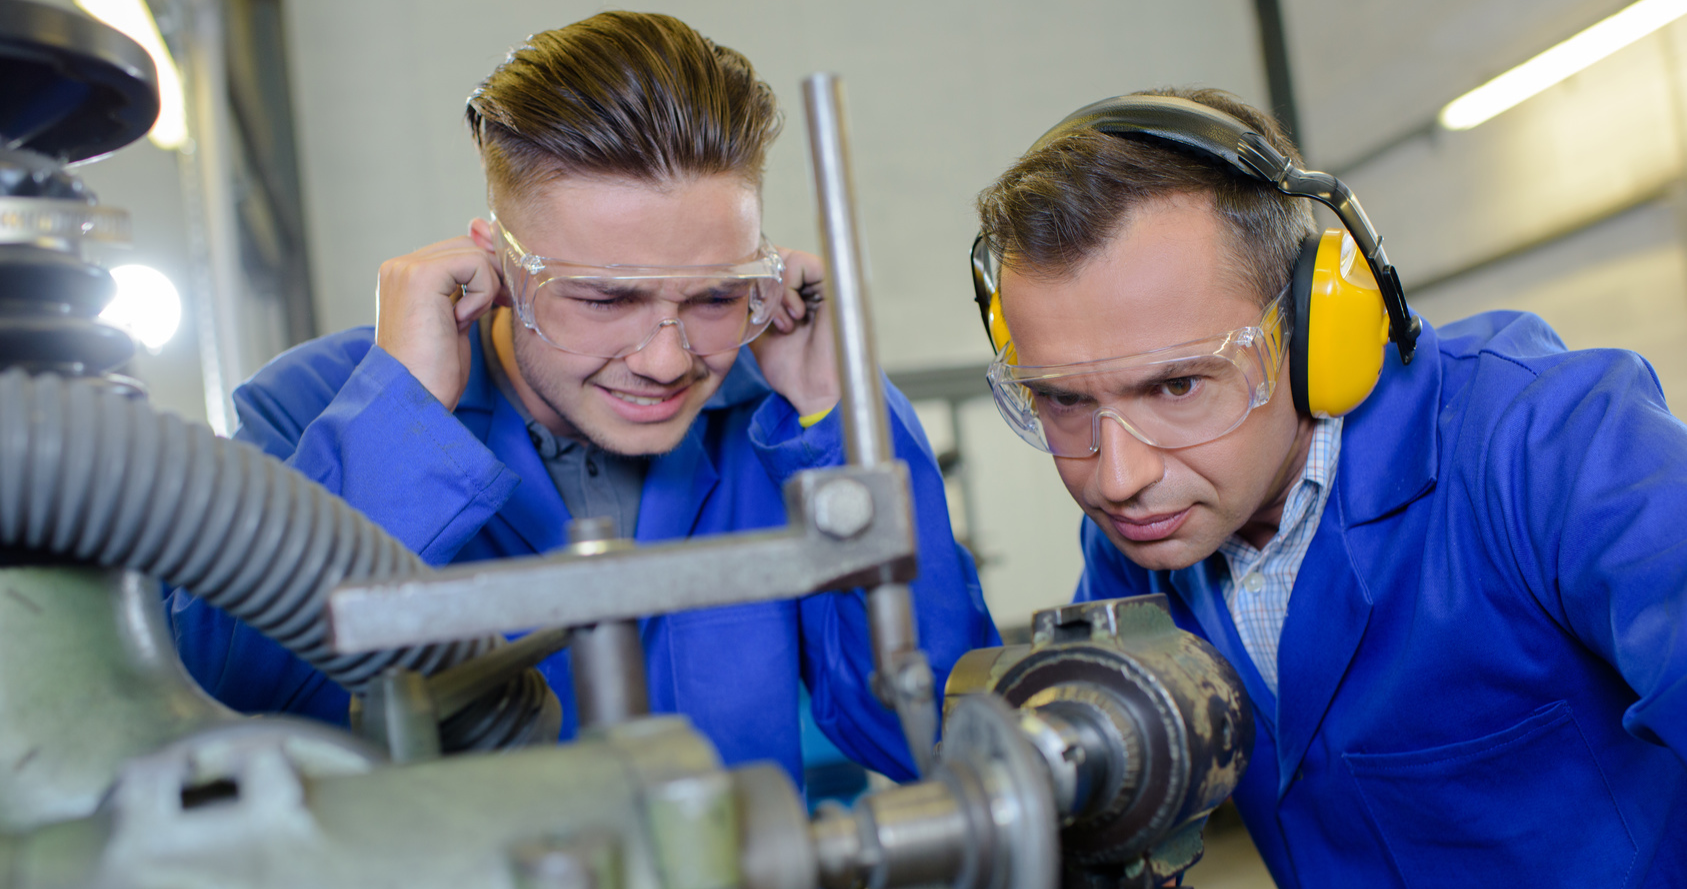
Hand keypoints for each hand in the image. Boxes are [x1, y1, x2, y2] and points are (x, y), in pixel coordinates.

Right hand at [373, 227, 502, 410]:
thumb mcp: (456, 320)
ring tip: (467, 320)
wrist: (415, 398)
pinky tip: (462, 320)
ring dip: (487, 288)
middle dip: (493, 276)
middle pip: (469, 245)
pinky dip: (482, 293)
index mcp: (404, 276)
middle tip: (497, 307)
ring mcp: (406, 268)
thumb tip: (491, 253)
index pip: (460, 250)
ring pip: (474, 252)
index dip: (487, 274)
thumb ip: (468, 287)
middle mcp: (400, 267)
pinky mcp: (420, 276)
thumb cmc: (435, 371)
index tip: (497, 302)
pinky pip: (475, 265)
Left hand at [749, 248, 838, 417]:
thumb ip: (747, 304)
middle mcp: (807, 284)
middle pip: (772, 255)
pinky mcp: (832, 284)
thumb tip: (725, 281)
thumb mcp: (756, 329)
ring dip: (775, 291)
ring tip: (782, 322)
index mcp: (792, 292)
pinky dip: (790, 288)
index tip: (751, 311)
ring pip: (785, 257)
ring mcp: (820, 283)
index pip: (764, 262)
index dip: (750, 279)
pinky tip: (795, 315)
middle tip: (763, 315)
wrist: (812, 391)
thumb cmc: (788, 368)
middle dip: (760, 284)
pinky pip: (802, 263)